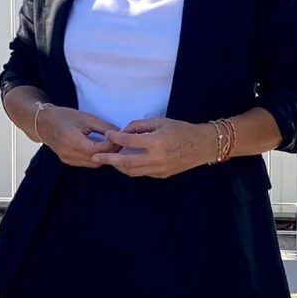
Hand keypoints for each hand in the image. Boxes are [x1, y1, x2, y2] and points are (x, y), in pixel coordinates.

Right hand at [34, 103, 121, 168]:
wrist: (44, 122)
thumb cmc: (65, 116)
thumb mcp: (86, 118)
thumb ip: (104, 127)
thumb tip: (120, 133)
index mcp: (72, 141)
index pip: (97, 149)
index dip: (111, 145)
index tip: (120, 138)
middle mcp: (69, 153)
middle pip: (96, 159)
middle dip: (110, 152)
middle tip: (120, 143)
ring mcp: (67, 159)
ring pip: (93, 163)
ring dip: (104, 156)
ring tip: (112, 146)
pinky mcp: (67, 161)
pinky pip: (86, 163)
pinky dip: (95, 158)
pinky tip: (101, 149)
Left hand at [94, 117, 213, 178]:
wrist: (201, 146)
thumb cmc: (181, 130)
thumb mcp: (160, 121)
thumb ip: (140, 126)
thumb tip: (124, 132)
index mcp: (156, 142)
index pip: (129, 141)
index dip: (116, 137)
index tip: (107, 134)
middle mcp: (156, 158)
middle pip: (126, 162)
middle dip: (108, 160)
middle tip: (95, 158)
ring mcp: (159, 169)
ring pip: (132, 171)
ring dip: (119, 166)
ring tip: (109, 160)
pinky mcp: (161, 175)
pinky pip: (142, 173)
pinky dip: (132, 168)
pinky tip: (126, 162)